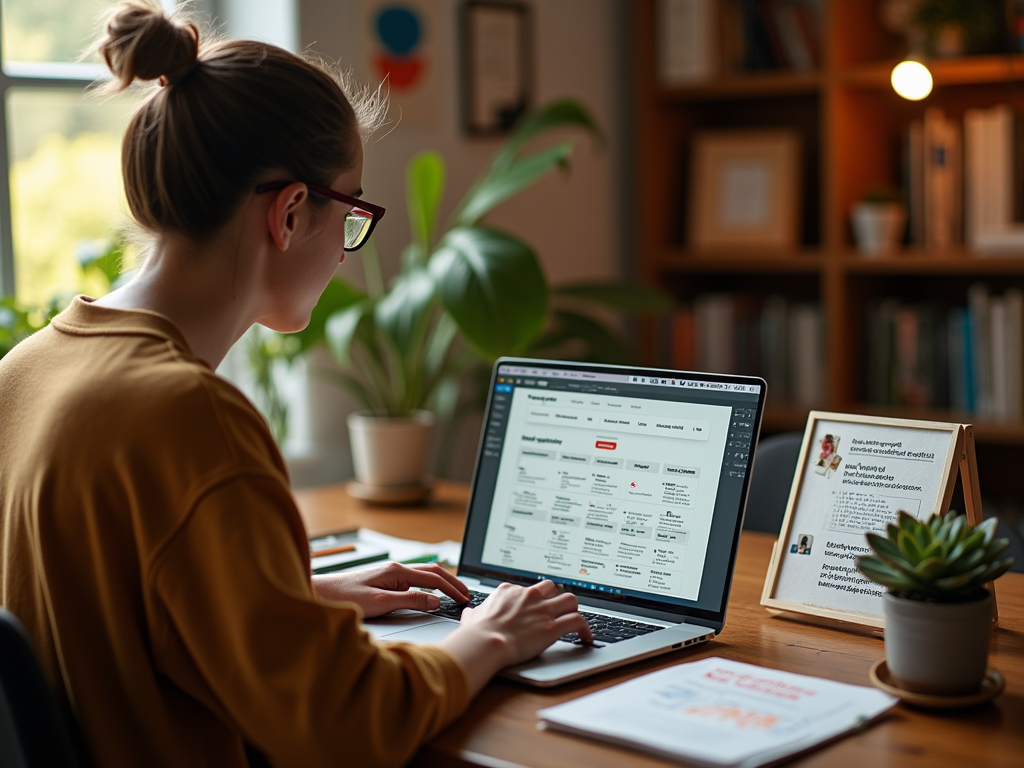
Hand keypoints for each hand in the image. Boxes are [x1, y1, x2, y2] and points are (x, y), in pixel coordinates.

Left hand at [312, 561, 470, 617]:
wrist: (320, 594)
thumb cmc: (344, 597)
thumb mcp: (380, 603)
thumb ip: (409, 601)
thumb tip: (434, 601)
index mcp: (397, 571)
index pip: (434, 578)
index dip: (452, 589)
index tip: (465, 599)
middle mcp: (396, 569)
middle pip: (433, 572)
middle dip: (452, 582)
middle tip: (467, 594)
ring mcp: (390, 574)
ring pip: (424, 574)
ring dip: (442, 582)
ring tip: (455, 592)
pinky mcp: (385, 580)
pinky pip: (414, 580)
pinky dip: (429, 584)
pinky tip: (431, 592)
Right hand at [441, 580, 591, 694]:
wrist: (486, 642)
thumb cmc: (477, 632)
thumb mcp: (473, 616)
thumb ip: (475, 612)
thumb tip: (471, 612)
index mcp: (510, 591)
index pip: (529, 588)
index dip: (534, 599)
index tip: (536, 607)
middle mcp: (529, 596)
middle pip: (552, 588)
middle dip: (556, 598)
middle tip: (557, 610)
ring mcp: (542, 611)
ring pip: (570, 599)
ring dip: (573, 609)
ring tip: (573, 619)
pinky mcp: (552, 627)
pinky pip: (578, 621)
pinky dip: (585, 629)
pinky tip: (585, 637)